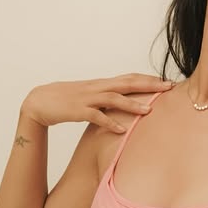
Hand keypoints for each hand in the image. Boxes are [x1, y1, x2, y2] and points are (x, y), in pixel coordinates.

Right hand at [22, 73, 172, 131]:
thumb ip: (106, 97)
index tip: (165, 80)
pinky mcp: (77, 110)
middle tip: (168, 87)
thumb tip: (123, 101)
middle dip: (148, 85)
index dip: (147, 78)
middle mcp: (96, 88)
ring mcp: (87, 98)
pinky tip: (122, 130)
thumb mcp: (89, 96)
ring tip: (150, 111)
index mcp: (100, 84)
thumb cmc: (66, 100)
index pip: (128, 77)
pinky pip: (96, 116)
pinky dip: (109, 122)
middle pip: (126, 83)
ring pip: (113, 98)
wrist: (38, 101)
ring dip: (132, 104)